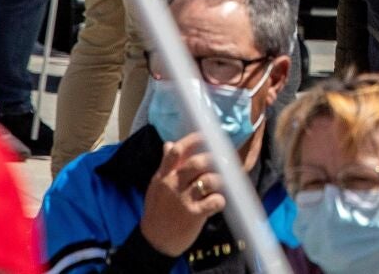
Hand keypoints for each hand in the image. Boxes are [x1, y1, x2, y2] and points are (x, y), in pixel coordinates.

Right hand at [140, 135, 225, 255]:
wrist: (154, 242)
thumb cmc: (157, 212)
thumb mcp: (156, 187)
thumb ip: (165, 166)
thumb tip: (169, 144)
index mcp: (163, 177)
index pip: (176, 152)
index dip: (193, 140)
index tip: (206, 136)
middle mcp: (173, 186)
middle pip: (197, 163)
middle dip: (213, 159)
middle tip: (224, 161)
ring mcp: (184, 200)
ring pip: (209, 180)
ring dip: (220, 180)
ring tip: (222, 183)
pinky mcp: (194, 215)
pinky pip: (214, 201)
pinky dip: (220, 199)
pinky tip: (218, 202)